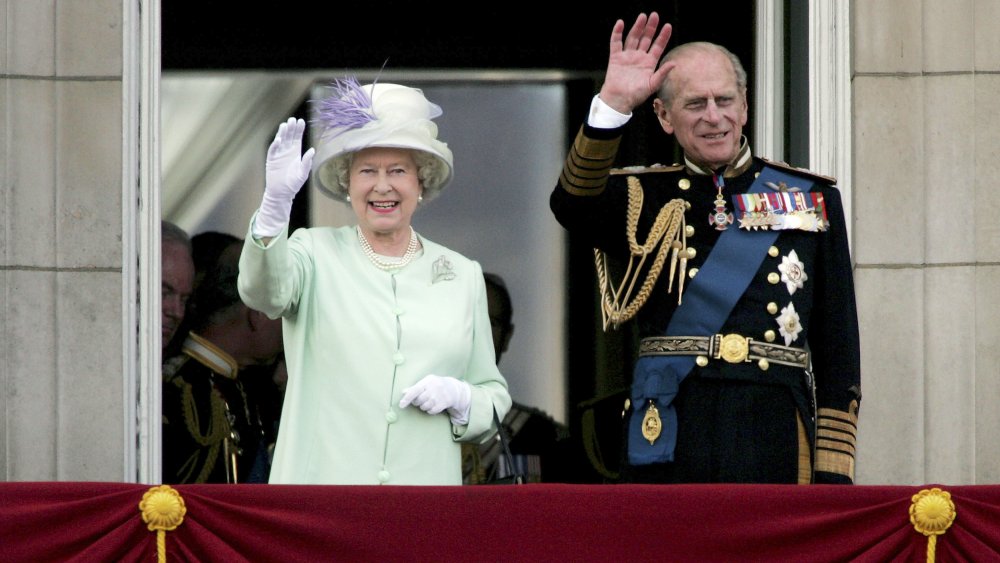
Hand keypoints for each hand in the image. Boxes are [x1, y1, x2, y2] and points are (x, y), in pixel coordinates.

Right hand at [253, 117, 315, 237]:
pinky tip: (279, 139)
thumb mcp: (303, 173)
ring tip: (286, 125)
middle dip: (291, 128)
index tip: (301, 121)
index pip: (297, 138)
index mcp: (296, 152)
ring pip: (280, 140)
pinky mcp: (271, 160)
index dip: (299, 129)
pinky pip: (273, 150)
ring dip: (283, 133)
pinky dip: (275, 144)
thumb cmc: (293, 184)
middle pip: (289, 136)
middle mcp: (287, 151)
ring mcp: (278, 154)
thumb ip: (307, 162)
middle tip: (293, 120)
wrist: (282, 193)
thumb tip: (312, 150)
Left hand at [399, 374, 471, 424]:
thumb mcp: (426, 382)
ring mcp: (440, 396)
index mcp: (428, 381)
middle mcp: (434, 388)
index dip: (407, 398)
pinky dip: (430, 410)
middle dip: (417, 402)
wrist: (453, 389)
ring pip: (424, 406)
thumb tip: (403, 392)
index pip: (415, 390)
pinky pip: (431, 411)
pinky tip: (433, 405)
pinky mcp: (444, 404)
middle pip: (419, 400)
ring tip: (427, 402)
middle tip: (419, 400)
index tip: (401, 405)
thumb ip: (415, 387)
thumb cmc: (435, 385)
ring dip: (423, 406)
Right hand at [599, 12, 674, 114]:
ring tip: (642, 16)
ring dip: (637, 27)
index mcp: (649, 63)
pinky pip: (616, 43)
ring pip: (633, 38)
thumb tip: (674, 63)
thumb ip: (662, 74)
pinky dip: (617, 33)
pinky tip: (620, 23)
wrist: (619, 100)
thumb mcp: (652, 85)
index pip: (658, 46)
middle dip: (651, 27)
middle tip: (655, 15)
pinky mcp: (616, 57)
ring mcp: (627, 56)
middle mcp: (639, 57)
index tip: (668, 26)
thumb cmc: (636, 95)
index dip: (663, 36)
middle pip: (646, 39)